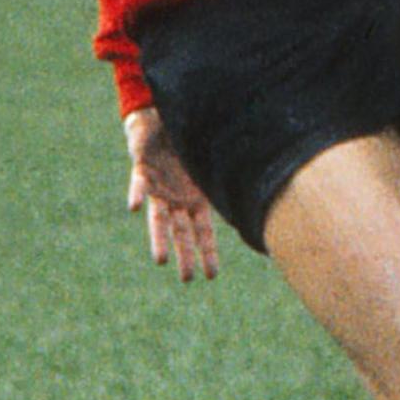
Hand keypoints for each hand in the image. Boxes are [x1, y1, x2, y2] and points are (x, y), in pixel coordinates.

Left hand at [124, 109, 219, 282]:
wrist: (159, 120)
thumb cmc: (189, 139)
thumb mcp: (213, 158)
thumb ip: (228, 171)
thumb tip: (267, 179)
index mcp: (195, 199)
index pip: (203, 232)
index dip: (207, 253)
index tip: (212, 276)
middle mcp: (176, 200)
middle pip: (181, 233)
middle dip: (185, 255)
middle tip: (187, 279)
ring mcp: (158, 189)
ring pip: (158, 219)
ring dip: (160, 239)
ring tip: (161, 261)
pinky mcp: (142, 172)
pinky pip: (138, 186)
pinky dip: (137, 196)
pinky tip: (133, 209)